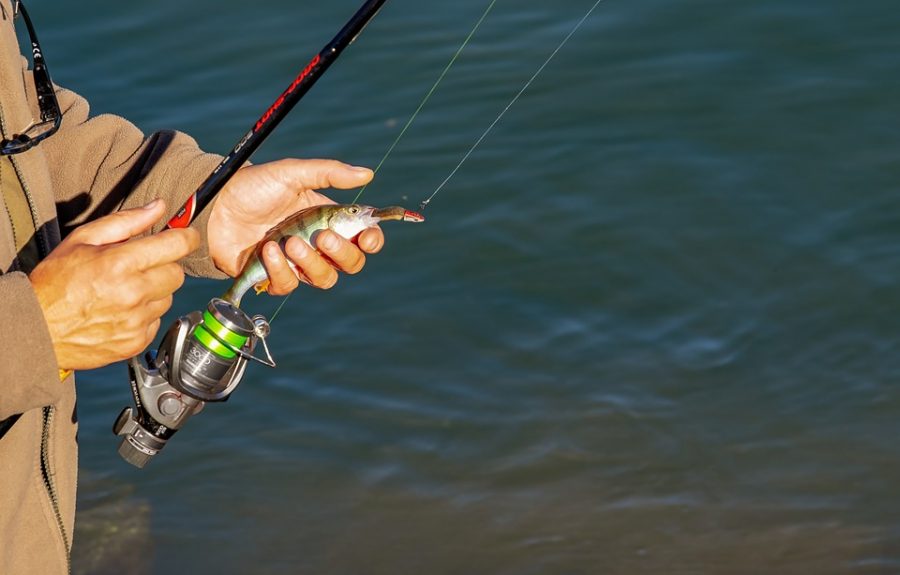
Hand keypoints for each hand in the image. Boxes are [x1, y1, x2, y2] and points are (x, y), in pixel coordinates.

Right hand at [30, 200, 198, 370]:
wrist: (37, 328)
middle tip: (140, 266)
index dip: (186, 236)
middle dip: (164, 265)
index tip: (186, 235)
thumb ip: (126, 221)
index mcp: (120, 263)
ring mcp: (136, 320)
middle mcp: (133, 293)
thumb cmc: (55, 282)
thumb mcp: (83, 240)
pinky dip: (145, 315)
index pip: (177, 245)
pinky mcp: (137, 341)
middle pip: (177, 273)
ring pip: (168, 298)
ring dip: (154, 292)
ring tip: (125, 291)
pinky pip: (157, 320)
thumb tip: (159, 206)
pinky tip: (122, 311)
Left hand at [207, 159, 383, 294]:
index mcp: (328, 219)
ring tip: (290, 242)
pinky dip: (280, 270)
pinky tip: (267, 250)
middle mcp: (317, 244)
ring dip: (311, 262)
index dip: (372, 241)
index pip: (363, 238)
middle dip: (343, 253)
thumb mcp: (292, 173)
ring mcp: (296, 263)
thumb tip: (367, 174)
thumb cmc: (253, 186)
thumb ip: (329, 173)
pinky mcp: (272, 277)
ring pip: (324, 279)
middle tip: (323, 236)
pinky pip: (289, 285)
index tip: (368, 237)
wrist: (215, 205)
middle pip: (350, 264)